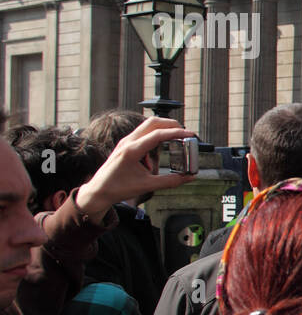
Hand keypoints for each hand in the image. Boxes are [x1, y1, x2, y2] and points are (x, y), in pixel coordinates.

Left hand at [76, 117, 196, 217]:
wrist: (98, 191)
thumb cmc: (118, 188)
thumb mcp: (147, 186)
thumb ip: (171, 181)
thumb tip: (190, 178)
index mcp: (132, 151)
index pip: (158, 135)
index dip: (176, 133)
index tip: (190, 134)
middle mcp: (128, 142)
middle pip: (153, 122)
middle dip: (172, 124)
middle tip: (185, 132)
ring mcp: (125, 141)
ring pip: (148, 126)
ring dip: (163, 129)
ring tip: (176, 139)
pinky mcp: (125, 145)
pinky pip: (143, 134)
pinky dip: (155, 137)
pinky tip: (157, 154)